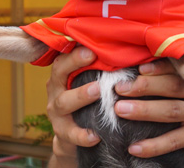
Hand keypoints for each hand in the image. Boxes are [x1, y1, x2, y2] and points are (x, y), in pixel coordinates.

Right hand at [45, 47, 101, 165]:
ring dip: (81, 95)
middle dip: (74, 63)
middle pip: (59, 73)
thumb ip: (101, 67)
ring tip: (98, 91)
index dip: (75, 51)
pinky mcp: (62, 132)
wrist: (74, 136)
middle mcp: (56, 90)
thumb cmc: (89, 100)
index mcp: (63, 74)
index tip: (91, 47)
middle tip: (92, 56)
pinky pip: (70, 134)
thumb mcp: (90, 81)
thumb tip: (126, 48)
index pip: (65, 56)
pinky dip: (82, 135)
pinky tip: (95, 136)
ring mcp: (57, 112)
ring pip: (64, 102)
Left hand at [114, 60, 183, 161]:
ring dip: (143, 110)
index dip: (158, 69)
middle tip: (119, 87)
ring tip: (120, 110)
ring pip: (169, 111)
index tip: (137, 68)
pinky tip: (135, 147)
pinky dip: (153, 145)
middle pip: (171, 87)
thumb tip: (160, 76)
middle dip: (144, 86)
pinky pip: (173, 141)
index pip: (179, 71)